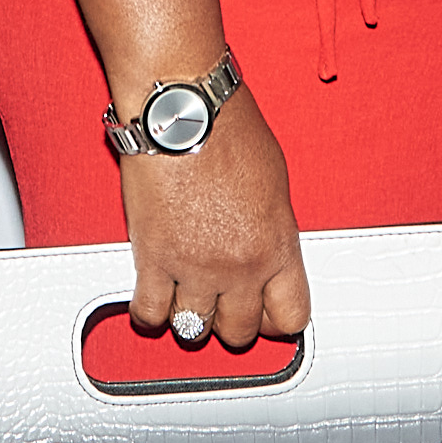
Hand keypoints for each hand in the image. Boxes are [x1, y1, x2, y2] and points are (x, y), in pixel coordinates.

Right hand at [120, 96, 309, 350]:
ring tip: (189, 299)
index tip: (267, 315)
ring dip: (193, 317)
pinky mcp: (153, 260)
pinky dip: (150, 313)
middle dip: (234, 321)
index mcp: (278, 247)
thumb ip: (273, 229)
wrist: (184, 112)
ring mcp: (195, 268)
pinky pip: (150, 313)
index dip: (278, 321)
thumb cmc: (228, 130)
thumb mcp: (276, 183)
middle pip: (241, 330)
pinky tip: (155, 302)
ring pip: (195, 328)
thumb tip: (267, 249)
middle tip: (225, 305)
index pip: (291, 316)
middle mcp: (240, 266)